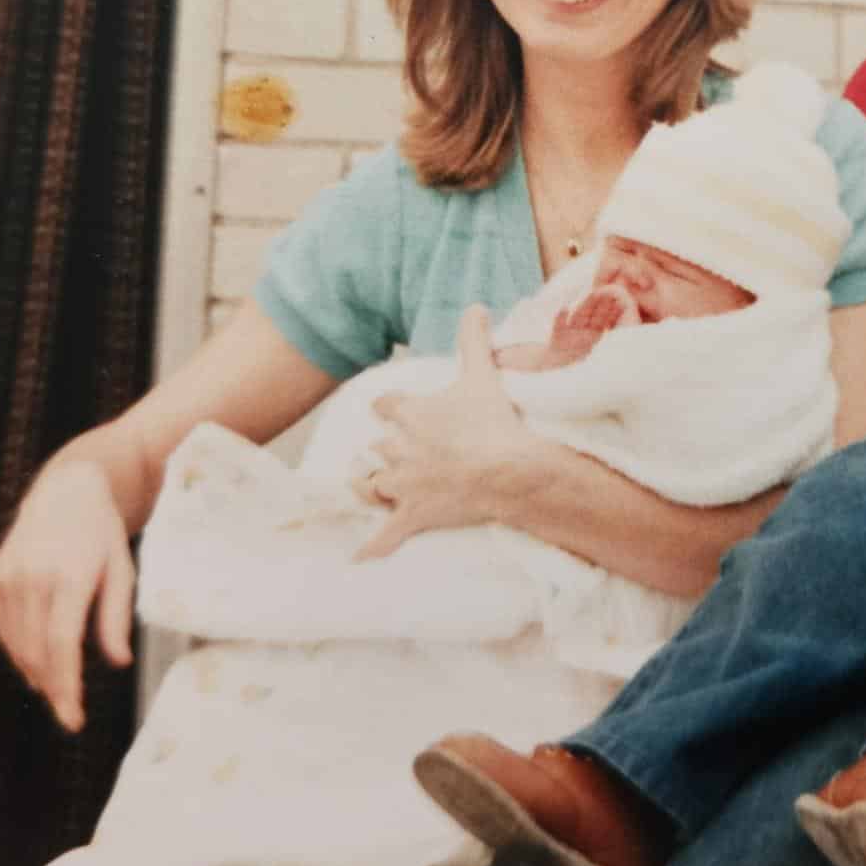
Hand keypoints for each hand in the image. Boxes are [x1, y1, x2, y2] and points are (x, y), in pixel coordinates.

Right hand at [0, 460, 135, 731]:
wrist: (65, 492)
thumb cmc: (102, 535)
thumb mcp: (122, 569)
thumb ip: (115, 617)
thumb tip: (119, 662)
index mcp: (69, 575)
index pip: (62, 645)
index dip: (66, 686)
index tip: (74, 718)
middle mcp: (33, 576)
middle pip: (37, 651)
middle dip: (53, 688)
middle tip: (70, 714)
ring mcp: (8, 576)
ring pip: (17, 644)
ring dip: (35, 673)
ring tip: (57, 691)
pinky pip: (5, 628)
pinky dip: (19, 651)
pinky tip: (37, 664)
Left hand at [353, 305, 539, 560]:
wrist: (506, 469)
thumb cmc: (492, 421)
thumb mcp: (482, 373)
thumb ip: (474, 338)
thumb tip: (476, 305)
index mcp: (410, 415)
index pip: (385, 406)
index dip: (390, 408)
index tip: (393, 409)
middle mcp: (398, 450)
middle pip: (377, 449)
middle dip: (385, 451)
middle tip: (400, 454)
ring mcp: (404, 486)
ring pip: (372, 487)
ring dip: (373, 487)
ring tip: (375, 488)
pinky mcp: (413, 516)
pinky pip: (385, 536)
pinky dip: (372, 547)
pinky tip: (358, 559)